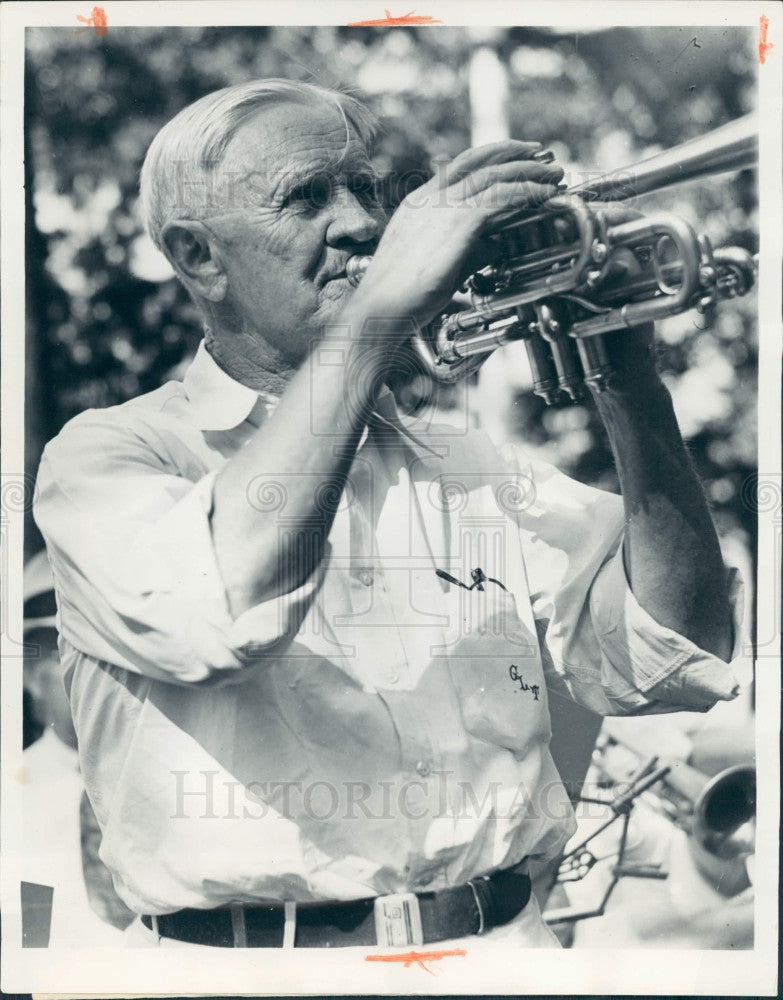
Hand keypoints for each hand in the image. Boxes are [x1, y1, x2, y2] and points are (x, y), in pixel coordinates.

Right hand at [347, 141, 563, 334]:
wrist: (380, 310)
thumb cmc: (404, 298)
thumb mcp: (440, 263)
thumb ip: (468, 248)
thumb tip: (497, 243)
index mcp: (420, 202)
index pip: (461, 166)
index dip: (494, 156)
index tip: (519, 156)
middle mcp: (430, 197)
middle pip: (480, 161)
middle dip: (517, 155)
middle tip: (545, 157)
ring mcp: (442, 207)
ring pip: (495, 176)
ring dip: (530, 172)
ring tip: (555, 175)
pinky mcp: (457, 224)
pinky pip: (502, 199)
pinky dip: (528, 194)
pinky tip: (546, 197)